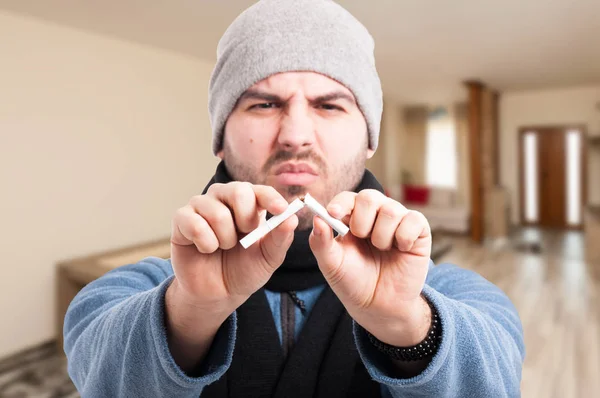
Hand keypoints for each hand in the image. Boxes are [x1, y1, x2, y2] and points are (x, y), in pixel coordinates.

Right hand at [166, 182, 297, 371]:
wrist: (217, 293)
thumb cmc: (244, 270)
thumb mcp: (268, 258)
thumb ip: (280, 238)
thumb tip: (291, 218)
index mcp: (249, 203)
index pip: (260, 190)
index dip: (271, 198)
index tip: (281, 210)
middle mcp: (225, 198)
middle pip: (238, 190)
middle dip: (246, 219)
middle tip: (244, 237)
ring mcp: (202, 206)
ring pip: (216, 211)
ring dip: (224, 238)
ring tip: (223, 247)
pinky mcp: (181, 218)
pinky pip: (194, 222)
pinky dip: (205, 242)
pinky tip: (206, 249)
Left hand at [309, 189, 431, 346]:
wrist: (379, 306)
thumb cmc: (353, 281)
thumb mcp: (332, 264)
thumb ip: (321, 242)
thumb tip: (317, 218)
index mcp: (351, 217)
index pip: (347, 198)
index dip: (341, 203)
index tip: (333, 214)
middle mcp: (375, 214)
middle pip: (369, 197)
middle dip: (362, 221)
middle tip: (362, 239)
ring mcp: (397, 220)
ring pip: (391, 210)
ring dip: (382, 236)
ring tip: (381, 250)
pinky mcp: (418, 230)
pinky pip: (414, 220)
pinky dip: (404, 237)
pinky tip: (401, 249)